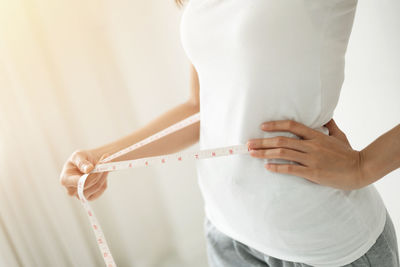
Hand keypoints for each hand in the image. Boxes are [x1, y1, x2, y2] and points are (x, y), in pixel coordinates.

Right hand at [59, 150, 109, 200]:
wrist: (87, 163)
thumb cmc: (80, 159)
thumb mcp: (78, 156)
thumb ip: (82, 162)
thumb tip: (88, 169)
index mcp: (65, 180)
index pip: (79, 182)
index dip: (92, 174)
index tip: (101, 163)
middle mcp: (71, 191)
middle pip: (90, 184)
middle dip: (99, 172)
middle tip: (106, 161)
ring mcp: (81, 195)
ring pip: (97, 186)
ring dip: (103, 174)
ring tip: (105, 164)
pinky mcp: (90, 197)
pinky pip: (101, 189)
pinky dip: (104, 179)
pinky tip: (102, 172)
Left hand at [247, 119, 365, 189]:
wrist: (360, 169)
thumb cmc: (348, 153)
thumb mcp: (339, 135)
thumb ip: (329, 125)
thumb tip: (326, 116)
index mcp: (316, 135)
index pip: (292, 125)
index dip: (275, 125)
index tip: (262, 127)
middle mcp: (311, 145)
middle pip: (282, 140)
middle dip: (262, 141)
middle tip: (248, 144)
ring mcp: (312, 159)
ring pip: (283, 153)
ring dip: (265, 153)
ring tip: (252, 154)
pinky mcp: (313, 172)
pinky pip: (291, 169)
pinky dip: (277, 167)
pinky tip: (267, 167)